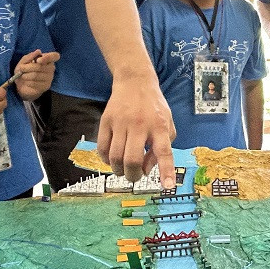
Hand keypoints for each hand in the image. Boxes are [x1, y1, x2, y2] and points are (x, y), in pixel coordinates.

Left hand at [12, 50, 59, 100]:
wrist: (22, 85)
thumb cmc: (24, 71)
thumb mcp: (24, 61)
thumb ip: (30, 56)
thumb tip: (38, 51)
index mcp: (47, 59)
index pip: (55, 56)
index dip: (48, 57)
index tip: (38, 60)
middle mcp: (51, 68)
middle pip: (40, 67)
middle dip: (28, 67)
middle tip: (21, 68)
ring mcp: (50, 78)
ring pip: (36, 75)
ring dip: (26, 75)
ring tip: (23, 75)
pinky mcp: (46, 86)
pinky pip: (35, 83)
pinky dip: (27, 82)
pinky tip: (26, 82)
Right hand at [97, 73, 176, 187]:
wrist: (135, 82)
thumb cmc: (154, 108)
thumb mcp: (167, 124)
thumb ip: (162, 147)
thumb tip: (147, 169)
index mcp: (159, 126)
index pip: (164, 152)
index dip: (166, 171)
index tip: (168, 185)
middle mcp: (140, 125)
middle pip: (132, 159)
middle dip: (133, 176)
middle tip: (134, 177)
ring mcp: (121, 122)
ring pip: (115, 157)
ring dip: (118, 170)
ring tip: (123, 170)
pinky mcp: (106, 121)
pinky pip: (102, 148)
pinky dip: (106, 160)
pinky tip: (111, 159)